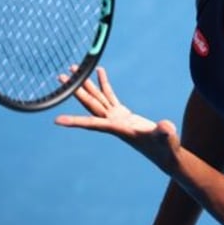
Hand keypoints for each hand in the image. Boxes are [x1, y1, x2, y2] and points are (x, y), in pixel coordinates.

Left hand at [55, 66, 180, 172]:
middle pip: (90, 104)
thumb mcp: (166, 140)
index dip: (75, 122)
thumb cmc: (165, 149)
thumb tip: (166, 129)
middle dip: (75, 91)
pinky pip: (109, 95)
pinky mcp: (123, 113)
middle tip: (61, 79)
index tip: (57, 121)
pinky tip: (99, 72)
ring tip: (74, 70)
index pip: (92, 124)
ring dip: (85, 84)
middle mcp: (112, 122)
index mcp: (118, 128)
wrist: (165, 154)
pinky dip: (103, 83)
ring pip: (97, 98)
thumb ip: (165, 134)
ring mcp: (116, 117)